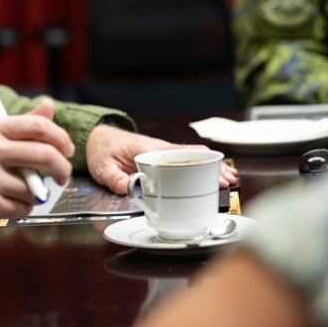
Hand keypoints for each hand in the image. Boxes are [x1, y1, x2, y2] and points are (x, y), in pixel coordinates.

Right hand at [0, 98, 74, 229]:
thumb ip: (20, 124)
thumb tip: (49, 106)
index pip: (38, 125)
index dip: (61, 137)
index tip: (66, 148)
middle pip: (45, 155)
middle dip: (62, 168)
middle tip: (62, 175)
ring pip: (36, 187)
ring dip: (37, 193)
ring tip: (21, 190)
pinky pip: (23, 208)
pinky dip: (22, 208)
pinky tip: (6, 202)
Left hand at [85, 124, 238, 194]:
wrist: (99, 138)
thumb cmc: (103, 150)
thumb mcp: (103, 167)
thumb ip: (114, 179)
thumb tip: (128, 188)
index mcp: (148, 149)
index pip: (178, 155)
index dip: (197, 165)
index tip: (211, 175)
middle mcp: (159, 148)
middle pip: (192, 155)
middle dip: (212, 166)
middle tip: (228, 180)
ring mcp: (163, 151)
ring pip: (192, 156)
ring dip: (210, 166)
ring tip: (228, 178)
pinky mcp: (162, 157)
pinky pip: (185, 159)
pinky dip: (201, 165)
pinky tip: (212, 174)